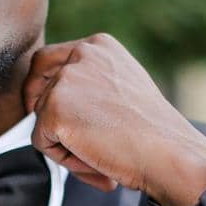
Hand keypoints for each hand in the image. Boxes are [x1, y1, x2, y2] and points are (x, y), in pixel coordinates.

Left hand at [22, 34, 205, 205]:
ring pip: (41, 120)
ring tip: (100, 153)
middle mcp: (81, 55)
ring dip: (64, 143)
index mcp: (99, 45)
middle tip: (67, 140)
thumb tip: (58, 103)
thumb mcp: (123, 89)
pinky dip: (64, 159)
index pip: (47, 60)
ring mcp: (66, 81)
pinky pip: (42, 143)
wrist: (168, 152)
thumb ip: (92, 86)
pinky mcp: (55, 110)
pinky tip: (95, 159)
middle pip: (37, 88)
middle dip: (47, 117)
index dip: (42, 88)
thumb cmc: (153, 132)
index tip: (47, 109)